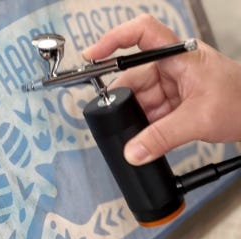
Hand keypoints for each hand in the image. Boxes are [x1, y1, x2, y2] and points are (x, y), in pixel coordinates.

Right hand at [83, 15, 240, 164]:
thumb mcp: (199, 119)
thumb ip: (162, 138)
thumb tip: (132, 152)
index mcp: (179, 55)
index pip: (141, 33)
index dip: (113, 39)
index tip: (92, 54)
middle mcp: (171, 65)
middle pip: (133, 76)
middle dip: (124, 101)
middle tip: (118, 122)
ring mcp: (171, 84)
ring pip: (139, 98)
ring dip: (136, 118)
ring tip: (141, 135)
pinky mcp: (171, 100)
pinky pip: (148, 111)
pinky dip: (145, 125)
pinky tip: (147, 137)